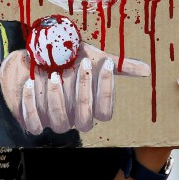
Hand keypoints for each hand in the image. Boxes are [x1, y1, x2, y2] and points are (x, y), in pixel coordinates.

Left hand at [0, 43, 149, 134]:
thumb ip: (117, 66)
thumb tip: (148, 70)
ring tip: (52, 74)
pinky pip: (33, 125)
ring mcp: (52, 120)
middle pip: (84, 121)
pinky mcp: (30, 120)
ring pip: (59, 123)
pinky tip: (30, 83)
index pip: (105, 112)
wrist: (30, 54)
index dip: (106, 91)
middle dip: (83, 94)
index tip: (103, 63)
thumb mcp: (91, 58)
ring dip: (56, 99)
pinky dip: (30, 105)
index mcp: (90, 107)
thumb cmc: (64, 58)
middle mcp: (73, 117)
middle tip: (79, 65)